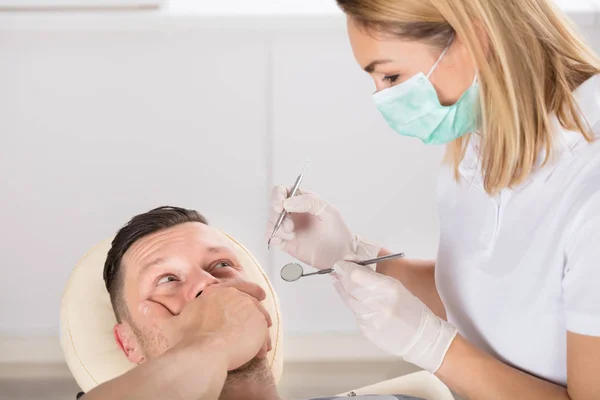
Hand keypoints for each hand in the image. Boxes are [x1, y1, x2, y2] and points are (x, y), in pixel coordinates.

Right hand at [141, 281, 271, 371]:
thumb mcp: (170, 325)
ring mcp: (246, 306)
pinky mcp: (256, 320)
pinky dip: (263, 341)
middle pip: (250, 298)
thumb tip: (141, 306)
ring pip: (259, 315)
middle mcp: (232, 295)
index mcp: (214, 292)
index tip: (256, 293)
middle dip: (257, 309)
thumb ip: (158, 314)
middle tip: (264, 318)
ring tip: (262, 340)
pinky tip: (261, 351)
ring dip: (260, 328)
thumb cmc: (187, 341)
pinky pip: (263, 330)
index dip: (246, 289)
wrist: (203, 353)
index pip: (234, 285)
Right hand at [267, 185, 379, 269]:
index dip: (277, 196)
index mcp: (303, 200)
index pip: (283, 191)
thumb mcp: (328, 211)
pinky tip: (287, 241)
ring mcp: (289, 227)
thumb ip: (308, 202)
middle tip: (290, 225)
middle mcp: (294, 212)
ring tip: (292, 235)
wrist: (341, 256)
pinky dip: (275, 239)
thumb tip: (287, 202)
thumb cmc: (338, 233)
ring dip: (278, 228)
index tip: (280, 206)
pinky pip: (271, 237)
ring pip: (271, 222)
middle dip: (278, 216)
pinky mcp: (286, 241)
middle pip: (273, 207)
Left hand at [332, 261, 456, 371]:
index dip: (345, 267)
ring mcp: (372, 320)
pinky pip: (355, 315)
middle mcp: (379, 305)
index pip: (356, 275)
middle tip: (338, 270)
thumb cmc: (412, 310)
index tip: (341, 263)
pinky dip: (354, 306)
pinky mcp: (368, 332)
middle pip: (349, 287)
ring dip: (343, 290)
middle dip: (341, 277)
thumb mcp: (397, 287)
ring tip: (343, 283)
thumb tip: (351, 268)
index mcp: (389, 289)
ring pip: (349, 301)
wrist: (423, 339)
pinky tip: (359, 302)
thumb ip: (373, 278)